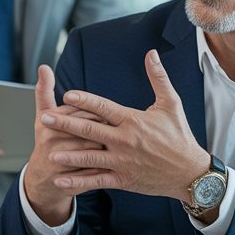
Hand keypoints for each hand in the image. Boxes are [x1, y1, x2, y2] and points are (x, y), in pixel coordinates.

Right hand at [22, 65, 113, 224]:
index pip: (81, 109)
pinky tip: (117, 165)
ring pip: (94, 152)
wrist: (43, 176)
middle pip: (90, 129)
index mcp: (49, 121)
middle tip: (120, 130)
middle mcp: (54, 140)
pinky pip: (94, 173)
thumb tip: (43, 67)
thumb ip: (44, 90)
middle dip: (107, 129)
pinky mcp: (70, 179)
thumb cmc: (47, 139)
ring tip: (123, 148)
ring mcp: (62, 161)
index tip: (109, 114)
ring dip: (111, 150)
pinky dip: (106, 168)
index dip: (97, 110)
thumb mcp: (43, 114)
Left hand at [41, 50, 209, 202]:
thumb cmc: (179, 136)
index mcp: (133, 120)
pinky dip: (78, 180)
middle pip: (90, 130)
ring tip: (49, 151)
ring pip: (89, 157)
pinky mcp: (123, 179)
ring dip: (68, 154)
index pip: (104, 108)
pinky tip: (62, 179)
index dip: (85, 100)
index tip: (66, 94)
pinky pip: (96, 180)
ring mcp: (122, 161)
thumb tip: (151, 53)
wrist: (189, 171)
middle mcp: (125, 140)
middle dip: (66, 124)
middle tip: (45, 119)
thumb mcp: (171, 103)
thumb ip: (158, 78)